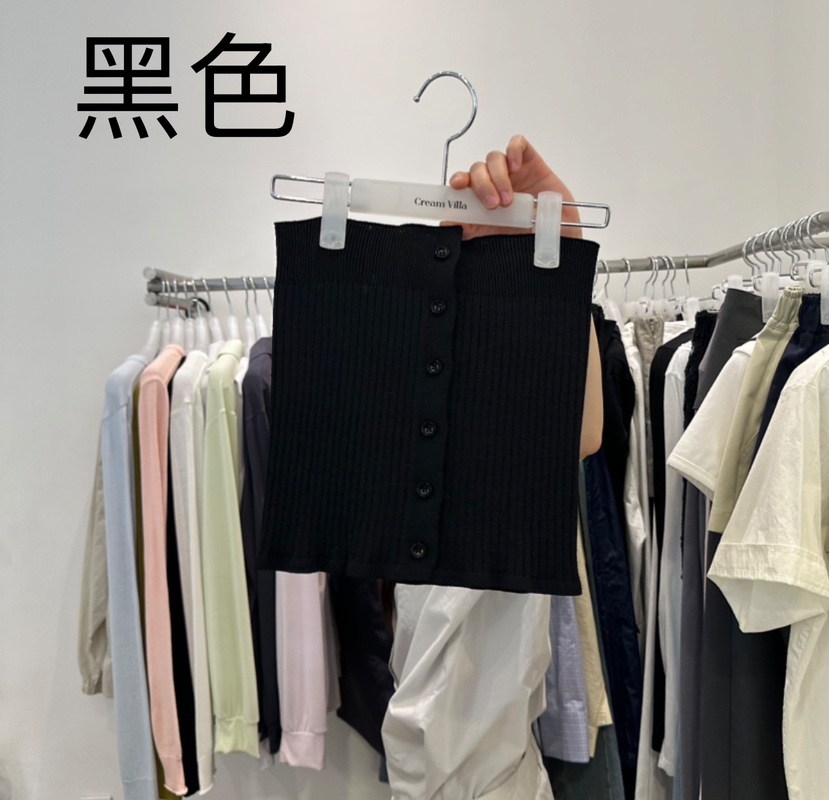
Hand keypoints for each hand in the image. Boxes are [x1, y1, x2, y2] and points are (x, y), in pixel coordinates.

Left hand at [444, 134, 581, 239]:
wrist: (560, 237)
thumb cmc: (529, 235)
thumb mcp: (495, 236)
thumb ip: (471, 228)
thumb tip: (448, 223)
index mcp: (482, 199)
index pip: (464, 182)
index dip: (458, 180)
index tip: (457, 187)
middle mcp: (494, 183)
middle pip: (478, 169)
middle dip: (482, 185)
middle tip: (493, 205)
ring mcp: (513, 172)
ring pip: (494, 158)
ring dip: (498, 176)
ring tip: (509, 199)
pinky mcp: (531, 163)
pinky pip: (518, 145)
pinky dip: (513, 151)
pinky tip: (517, 167)